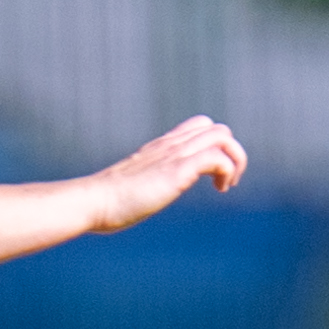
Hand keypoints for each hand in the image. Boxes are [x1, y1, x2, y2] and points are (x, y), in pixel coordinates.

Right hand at [87, 117, 248, 232]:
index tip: (212, 175)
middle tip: (224, 183)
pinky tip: (219, 189)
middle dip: (231, 155)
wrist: (92, 202)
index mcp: (160, 147)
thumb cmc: (107, 202)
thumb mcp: (133, 186)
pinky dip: (227, 170)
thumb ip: (144, 183)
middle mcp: (170, 145)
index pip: (199, 126)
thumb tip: (137, 198)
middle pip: (218, 129)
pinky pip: (217, 157)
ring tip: (226, 186)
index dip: (215, 146)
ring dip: (235, 160)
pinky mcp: (177, 170)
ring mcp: (174, 155)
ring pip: (223, 136)